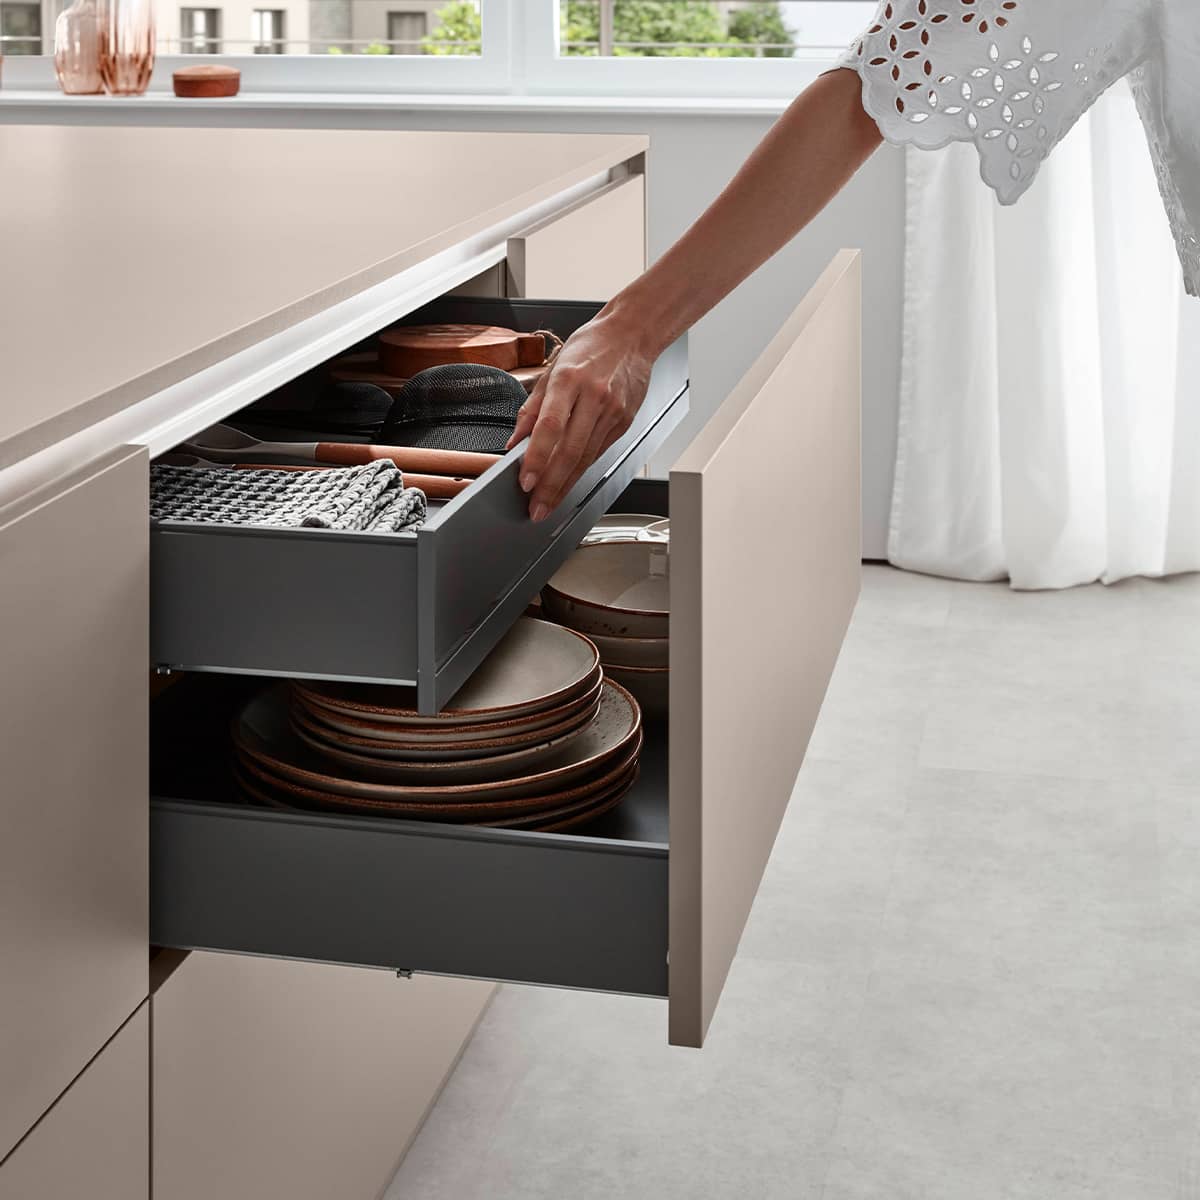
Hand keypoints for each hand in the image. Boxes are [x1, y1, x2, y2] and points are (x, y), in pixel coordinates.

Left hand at [506, 308, 653, 521]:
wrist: (632, 335)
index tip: (525, 482)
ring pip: (586, 458)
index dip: (536, 458)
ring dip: (565, 486)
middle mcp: (593, 397)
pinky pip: (598, 452)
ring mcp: (612, 412)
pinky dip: (581, 470)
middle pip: (570, 451)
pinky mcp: (624, 422)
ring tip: (548, 504)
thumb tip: (515, 441)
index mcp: (569, 379)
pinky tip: (568, 483)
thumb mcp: (553, 368)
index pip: (550, 427)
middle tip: (536, 508)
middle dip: (551, 485)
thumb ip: (532, 407)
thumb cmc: (590, 347)